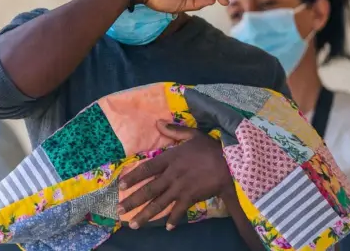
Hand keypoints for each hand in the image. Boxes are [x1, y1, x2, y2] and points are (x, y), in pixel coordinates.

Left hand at [117, 123, 232, 229]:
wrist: (230, 163)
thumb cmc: (211, 148)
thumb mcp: (193, 134)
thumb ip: (174, 131)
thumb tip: (158, 122)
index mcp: (170, 159)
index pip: (146, 169)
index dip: (133, 178)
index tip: (121, 186)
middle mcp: (171, 175)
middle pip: (148, 190)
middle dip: (133, 201)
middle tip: (119, 211)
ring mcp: (180, 188)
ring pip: (159, 204)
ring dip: (145, 215)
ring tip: (134, 224)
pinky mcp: (191, 198)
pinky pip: (179, 211)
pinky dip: (173, 219)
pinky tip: (166, 227)